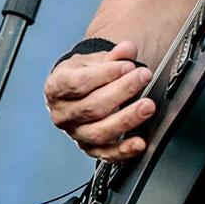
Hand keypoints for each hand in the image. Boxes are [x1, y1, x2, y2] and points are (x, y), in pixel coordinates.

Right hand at [44, 40, 155, 160]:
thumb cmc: (85, 74)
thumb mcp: (94, 59)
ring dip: (126, 119)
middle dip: (122, 91)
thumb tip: (127, 49)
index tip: (128, 66)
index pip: (78, 83)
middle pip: (92, 107)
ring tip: (147, 106)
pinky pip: (106, 154)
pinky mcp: (89, 148)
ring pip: (99, 132)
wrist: (79, 89)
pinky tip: (139, 143)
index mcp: (57, 87)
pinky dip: (123, 150)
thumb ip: (113, 55)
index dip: (105, 74)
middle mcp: (62, 113)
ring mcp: (75, 133)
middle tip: (144, 77)